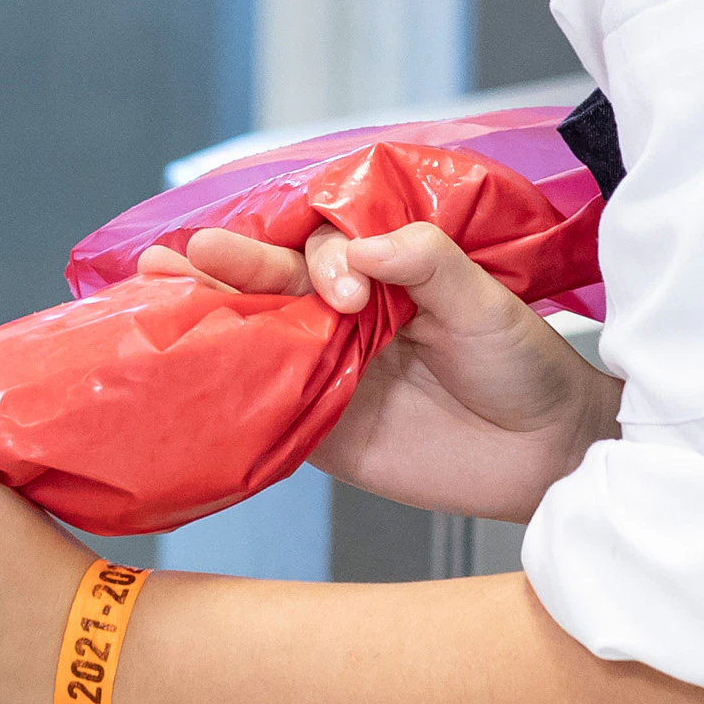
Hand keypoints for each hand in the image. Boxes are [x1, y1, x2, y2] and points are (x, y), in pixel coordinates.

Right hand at [150, 218, 618, 523]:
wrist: (546, 455)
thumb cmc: (526, 366)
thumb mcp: (485, 302)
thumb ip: (425, 263)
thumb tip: (360, 249)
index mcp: (384, 273)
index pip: (329, 249)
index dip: (323, 262)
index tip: (348, 293)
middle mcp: (346, 316)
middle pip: (276, 284)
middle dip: (234, 266)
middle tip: (194, 252)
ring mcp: (328, 370)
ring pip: (258, 335)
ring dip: (210, 310)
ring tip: (157, 280)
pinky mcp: (319, 428)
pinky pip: (264, 406)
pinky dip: (222, 388)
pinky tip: (182, 363)